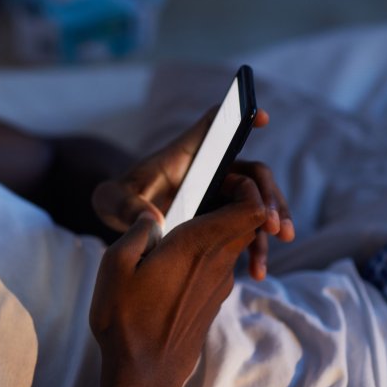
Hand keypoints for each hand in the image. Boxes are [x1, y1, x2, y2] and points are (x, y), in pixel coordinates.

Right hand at [89, 174, 267, 386]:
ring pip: (236, 243)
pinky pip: (222, 264)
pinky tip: (178, 261)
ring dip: (223, 227)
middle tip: (206, 192)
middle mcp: (217, 263)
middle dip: (237, 200)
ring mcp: (219, 285)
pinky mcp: (213, 302)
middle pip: (249, 221)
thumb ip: (136, 231)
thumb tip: (149, 216)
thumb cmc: (126, 319)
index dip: (247, 187)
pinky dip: (211, 252)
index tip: (224, 177)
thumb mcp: (116, 265)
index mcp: (197, 245)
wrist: (145, 374)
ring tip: (184, 226)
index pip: (251, 207)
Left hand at [92, 108, 294, 279]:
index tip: (260, 116)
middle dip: (268, 195)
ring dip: (271, 222)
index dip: (235, 116)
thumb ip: (125, 206)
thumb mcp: (111, 200)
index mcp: (185, 154)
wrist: (124, 218)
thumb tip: (153, 221)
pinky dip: (256, 244)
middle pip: (251, 172)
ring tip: (274, 247)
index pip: (212, 127)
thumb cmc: (118, 198)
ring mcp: (220, 192)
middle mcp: (210, 168)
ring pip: (256, 201)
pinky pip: (247, 226)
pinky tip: (257, 271)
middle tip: (275, 225)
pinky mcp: (222, 216)